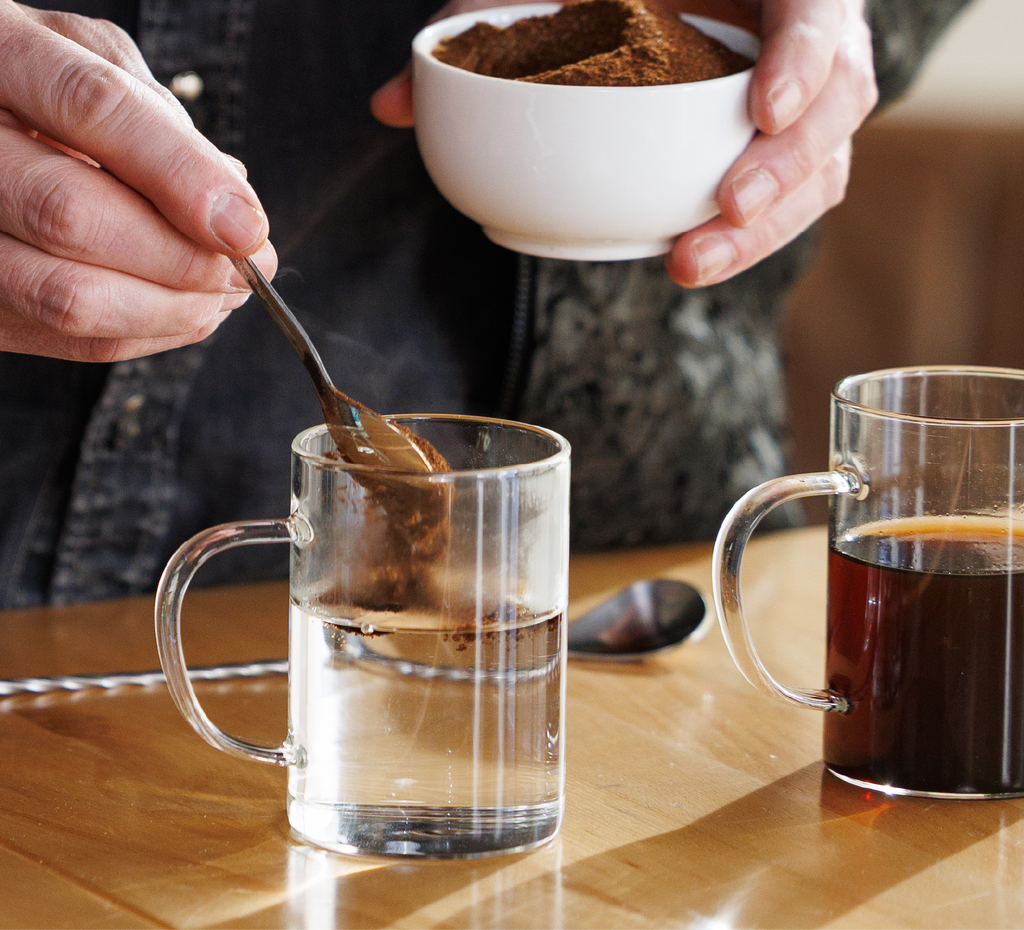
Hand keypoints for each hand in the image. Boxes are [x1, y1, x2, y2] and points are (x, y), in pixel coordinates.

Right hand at [0, 3, 277, 361]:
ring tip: (226, 293)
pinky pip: (70, 338)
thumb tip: (230, 207)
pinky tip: (189, 309)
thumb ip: (158, 119)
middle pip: (71, 216)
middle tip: (249, 270)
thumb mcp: (94, 61)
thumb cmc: (42, 86)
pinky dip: (149, 332)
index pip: (92, 108)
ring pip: (69, 296)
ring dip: (173, 308)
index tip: (246, 228)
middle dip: (184, 258)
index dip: (181, 175)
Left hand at [371, 0, 876, 288]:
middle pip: (840, 102)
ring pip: (823, 166)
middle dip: (788, 167)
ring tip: (692, 263)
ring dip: (767, 227)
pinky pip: (791, 200)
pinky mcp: (779, 152)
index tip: (759, 111)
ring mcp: (799, 100)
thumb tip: (387, 106)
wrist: (655, 0)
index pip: (820, 9)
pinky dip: (750, 237)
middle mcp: (800, 40)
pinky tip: (691, 260)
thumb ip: (477, 29)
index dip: (807, 57)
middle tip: (722, 212)